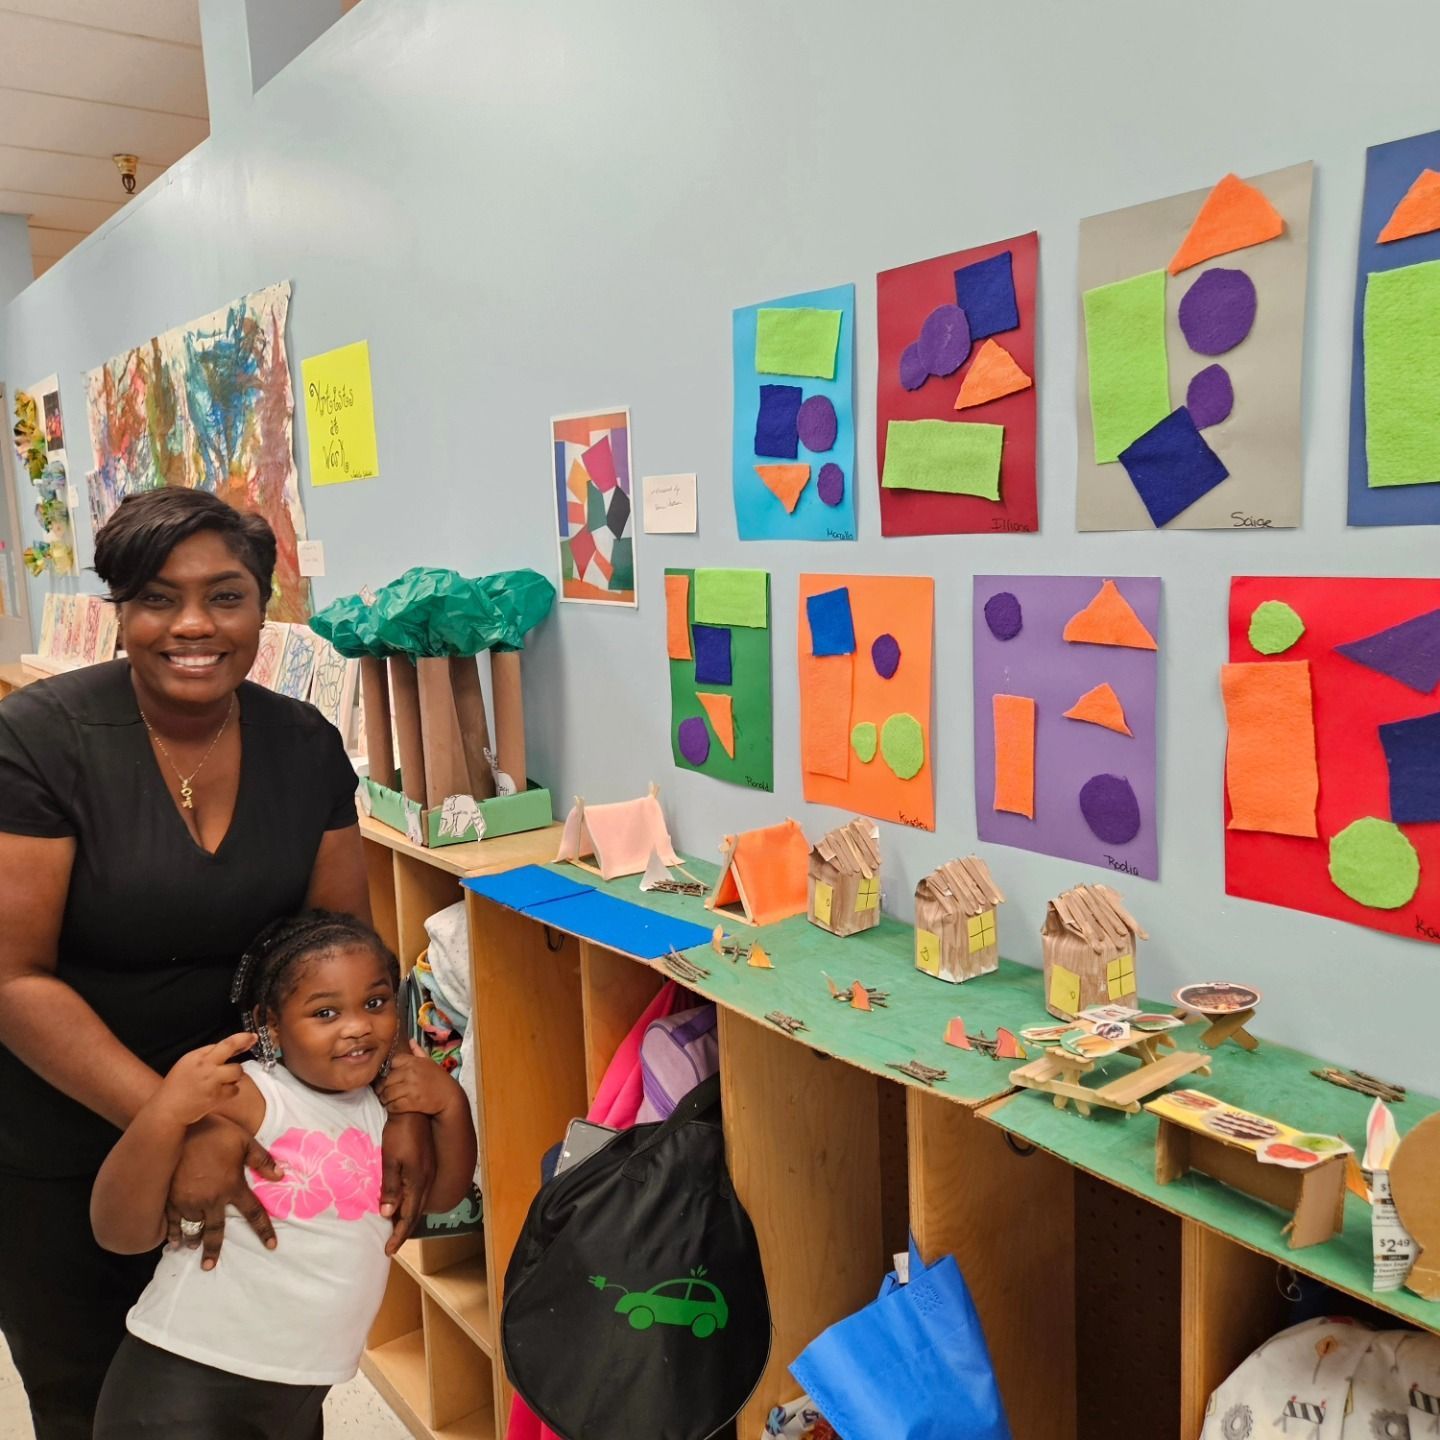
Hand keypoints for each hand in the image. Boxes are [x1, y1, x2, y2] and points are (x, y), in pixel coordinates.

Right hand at [151, 1032, 254, 1126]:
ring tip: (224, 1080)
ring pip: (237, 1071)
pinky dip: (230, 1091)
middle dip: (244, 1047)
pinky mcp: (216, 1096)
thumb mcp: (186, 1064)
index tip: (252, 1036)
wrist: (167, 1110)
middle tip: (248, 1047)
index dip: (241, 1038)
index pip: (224, 1043)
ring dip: (235, 1075)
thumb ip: (206, 1055)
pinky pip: (234, 1090)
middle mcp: (205, 1066)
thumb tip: (230, 1049)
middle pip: (232, 1050)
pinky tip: (221, 1093)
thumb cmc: (176, 1087)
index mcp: (196, 1056)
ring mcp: (212, 1081)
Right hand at [167, 1115, 282, 1269]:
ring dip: (192, 1240)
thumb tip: (280, 1176)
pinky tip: (172, 1242)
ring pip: (191, 1228)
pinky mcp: (168, 1198)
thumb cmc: (215, 1131)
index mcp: (232, 1186)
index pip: (253, 1213)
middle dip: (213, 1250)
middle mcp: (210, 1199)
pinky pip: (171, 1222)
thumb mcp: (244, 1140)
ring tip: (192, 1248)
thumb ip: (262, 1159)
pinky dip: (172, 1233)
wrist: (177, 1126)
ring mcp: (187, 1201)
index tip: (272, 1246)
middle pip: (215, 1230)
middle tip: (210, 1266)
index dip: (264, 1230)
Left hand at [377, 1040, 458, 1117]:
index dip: (388, 1070)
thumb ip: (418, 1051)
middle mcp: (411, 1073)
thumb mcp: (430, 1062)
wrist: (450, 1096)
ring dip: (385, 1099)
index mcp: (413, 1062)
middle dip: (382, 1087)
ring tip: (386, 1100)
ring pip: (388, 1094)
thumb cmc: (439, 1078)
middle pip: (386, 1080)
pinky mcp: (412, 1102)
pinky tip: (393, 1106)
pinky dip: (391, 1107)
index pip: (391, 1063)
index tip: (388, 1076)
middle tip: (382, 1092)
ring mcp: (411, 1088)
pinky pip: (394, 1105)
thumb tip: (410, 1040)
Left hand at [379, 1109, 434, 1255]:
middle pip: (416, 1211)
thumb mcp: (391, 1159)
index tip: (388, 1250)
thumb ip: (390, 1186)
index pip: (408, 1215)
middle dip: (404, 1230)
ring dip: (407, 1217)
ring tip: (396, 1228)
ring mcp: (428, 1171)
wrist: (413, 1110)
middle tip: (391, 1244)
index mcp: (417, 1181)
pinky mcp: (425, 1164)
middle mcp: (426, 1179)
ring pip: (418, 1202)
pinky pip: (418, 1192)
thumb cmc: (399, 1133)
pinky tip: (403, 1203)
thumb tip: (388, 1213)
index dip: (398, 1234)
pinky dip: (410, 1204)